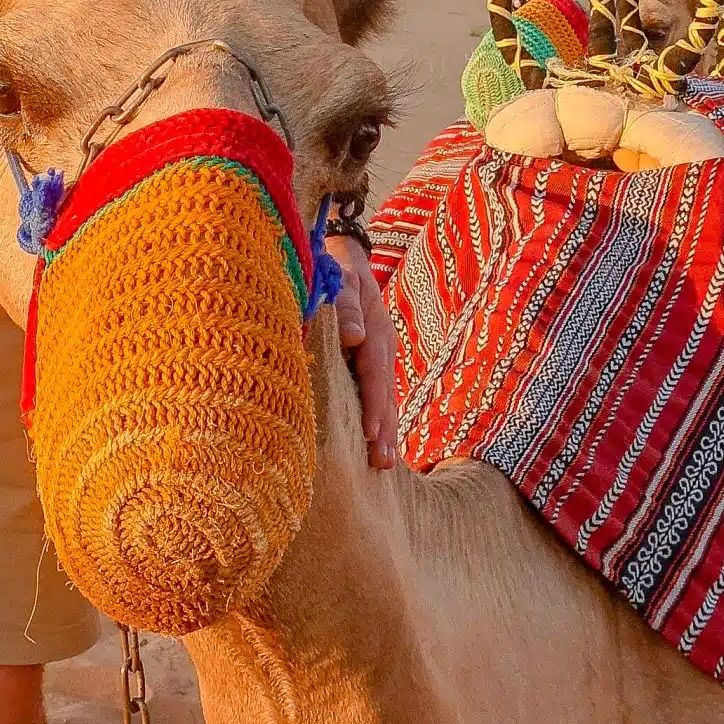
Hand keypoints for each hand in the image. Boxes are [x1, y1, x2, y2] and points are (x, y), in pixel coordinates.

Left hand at [330, 235, 398, 468]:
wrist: (347, 258)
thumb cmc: (335, 270)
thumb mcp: (341, 279)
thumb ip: (345, 306)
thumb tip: (351, 336)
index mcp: (375, 331)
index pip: (374, 373)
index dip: (372, 403)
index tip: (370, 432)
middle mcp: (383, 346)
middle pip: (386, 392)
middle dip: (384, 429)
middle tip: (380, 463)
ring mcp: (382, 356)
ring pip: (388, 398)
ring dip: (386, 431)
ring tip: (382, 465)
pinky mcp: (376, 363)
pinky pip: (382, 395)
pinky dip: (383, 420)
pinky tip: (378, 446)